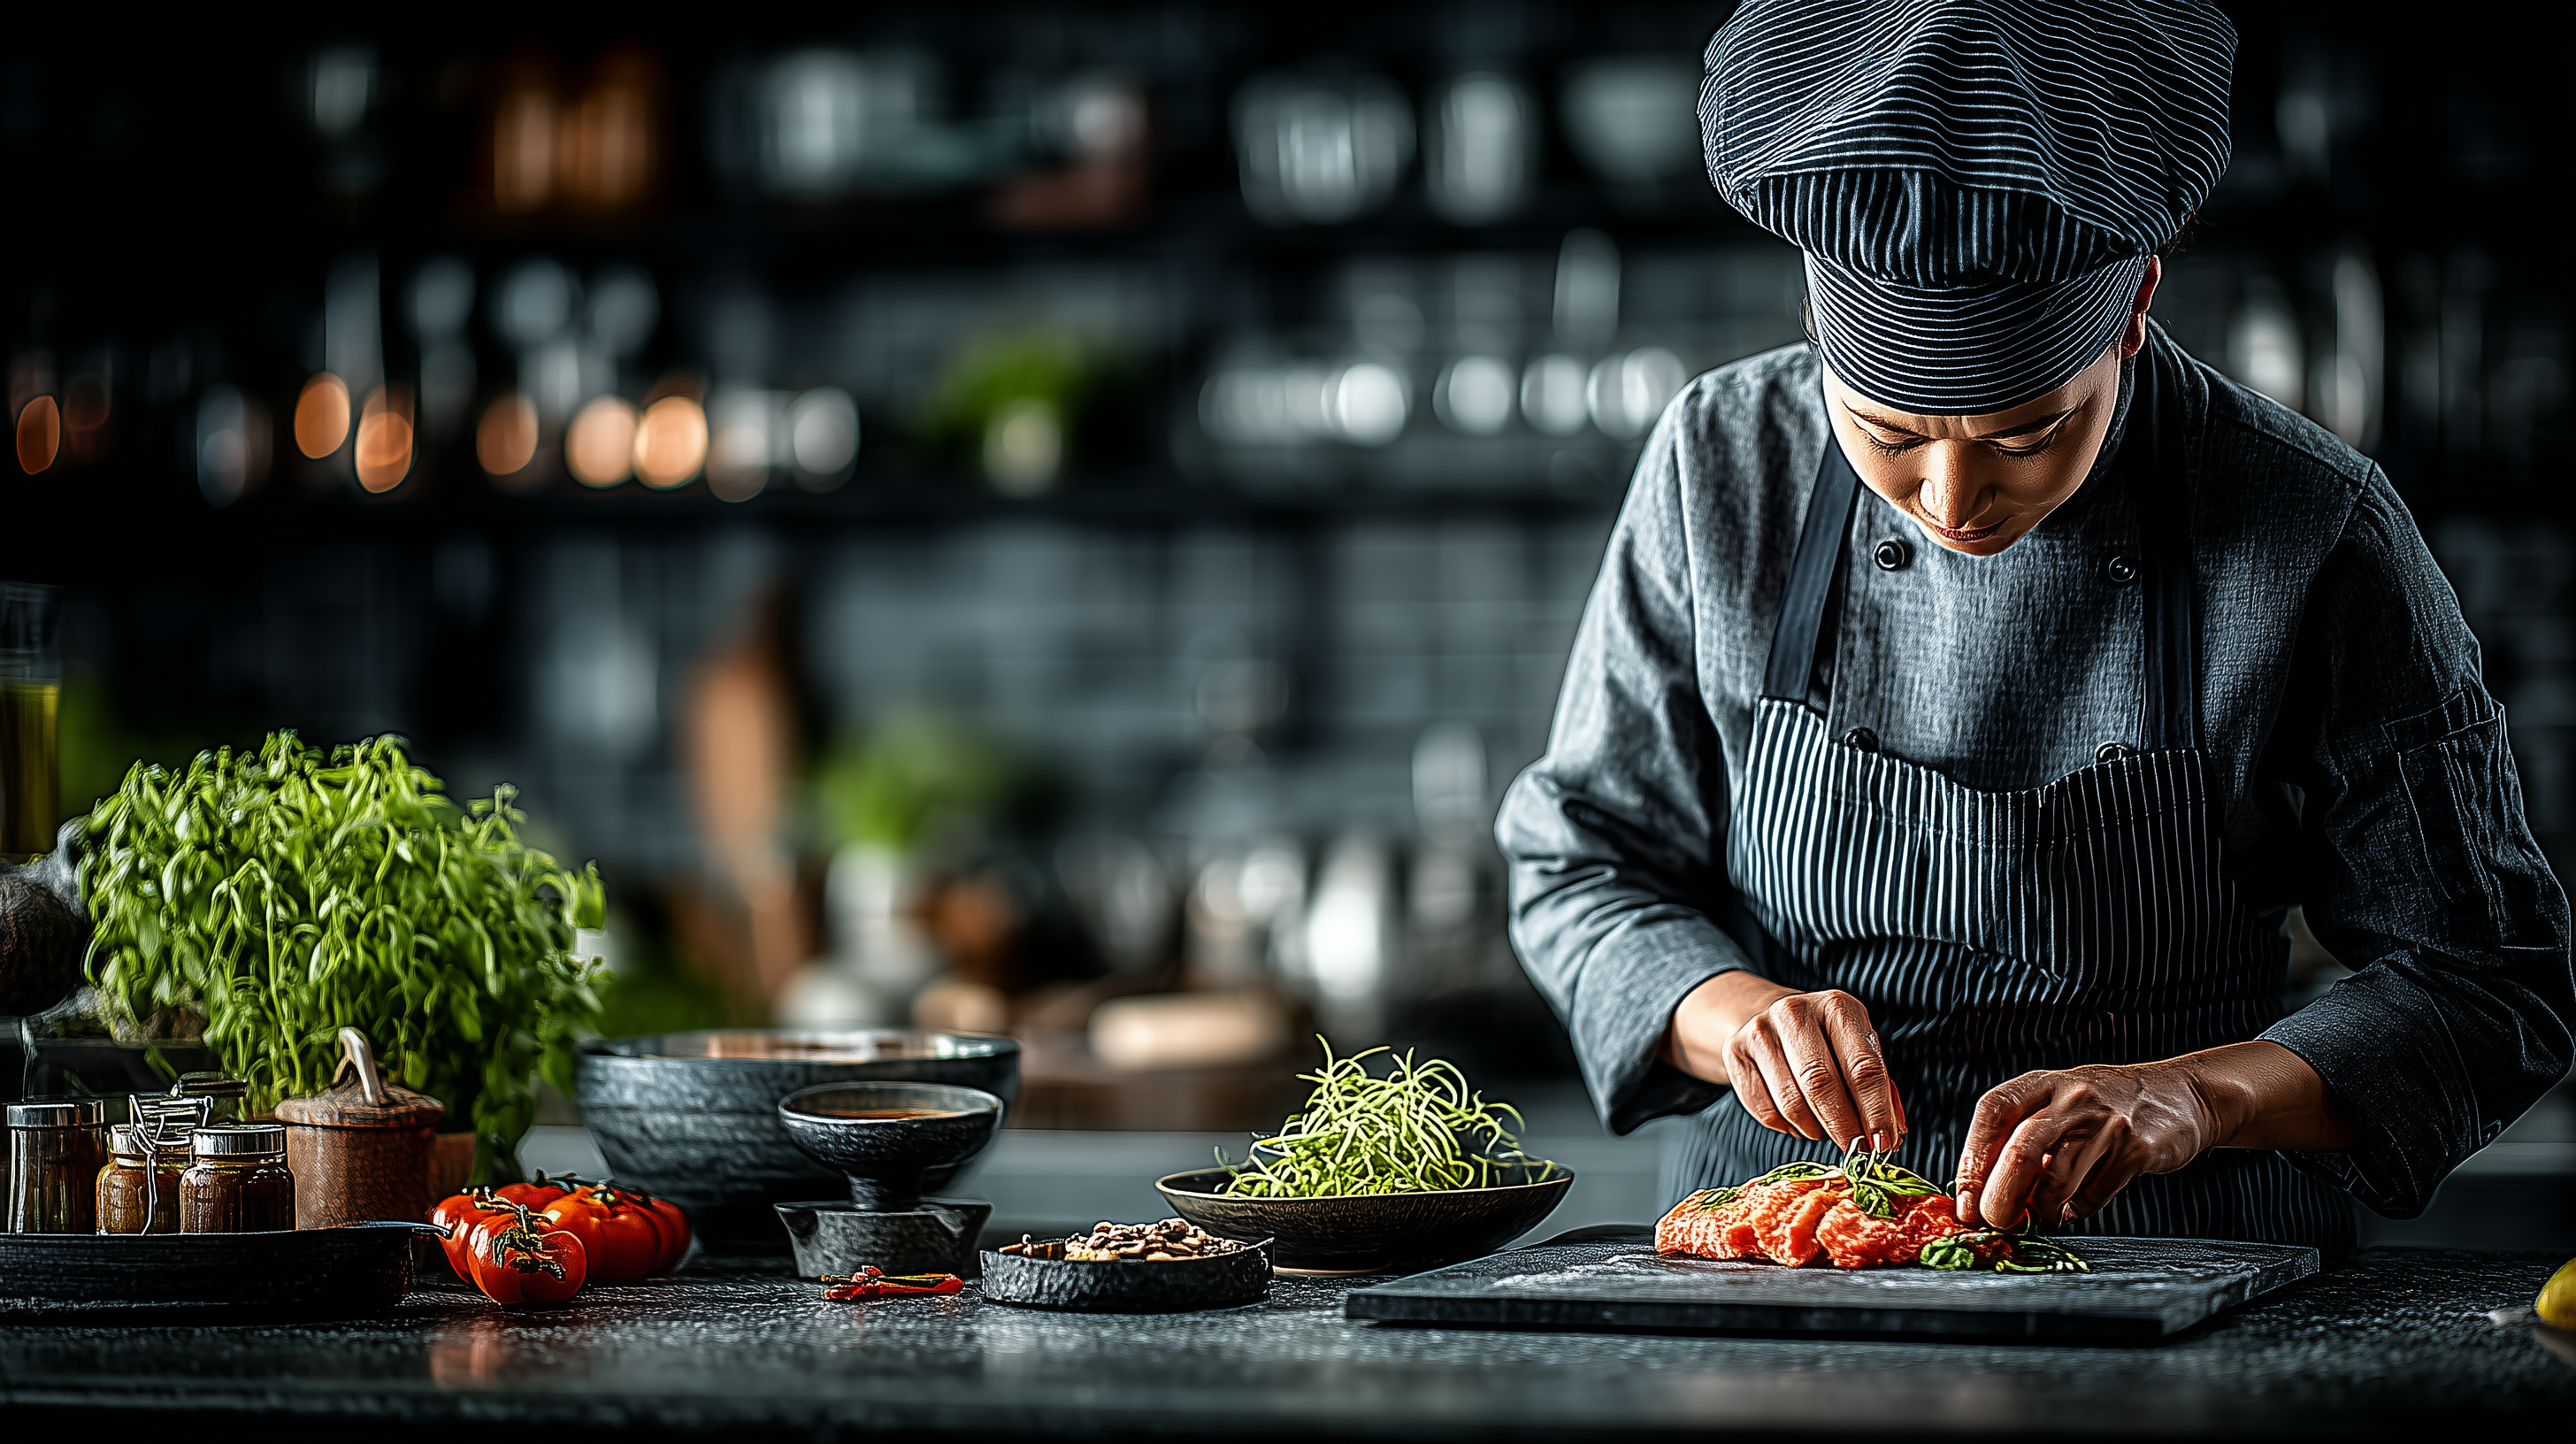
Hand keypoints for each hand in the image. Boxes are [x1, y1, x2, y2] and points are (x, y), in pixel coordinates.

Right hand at [1662, 972, 1905, 1151]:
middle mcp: (1795, 1012)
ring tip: (1827, 1131)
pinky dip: (1789, 1129)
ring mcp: (1759, 1031)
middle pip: (1821, 1085)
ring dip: (1816, 1130)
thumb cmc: (1826, 1041)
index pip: (1862, 1067)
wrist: (1768, 1017)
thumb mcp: (1858, 1049)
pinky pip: (1766, 1112)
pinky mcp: (1735, 1054)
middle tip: (1856, 1149)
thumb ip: (1880, 1088)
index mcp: (1837, 1007)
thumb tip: (1894, 1134)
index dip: (1875, 1110)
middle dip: (1844, 1126)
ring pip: (1792, 1104)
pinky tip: (1800, 1122)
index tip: (1884, 1142)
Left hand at [1950, 1042, 2354, 1229]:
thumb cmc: (2102, 1108)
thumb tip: (1982, 1195)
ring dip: (2041, 1207)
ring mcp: (2105, 1121)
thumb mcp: (2057, 1104)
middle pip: (2019, 1149)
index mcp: (2040, 1083)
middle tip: (1994, 1222)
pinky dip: (2078, 1208)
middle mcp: (2070, 1096)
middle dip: (2000, 1195)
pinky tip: (2075, 1208)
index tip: (1964, 1201)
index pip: (1992, 1114)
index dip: (1972, 1160)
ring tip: (2040, 1215)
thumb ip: (2023, 1139)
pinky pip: (2095, 1193)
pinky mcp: (2137, 1148)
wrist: (2182, 1095)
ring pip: (2057, 1176)